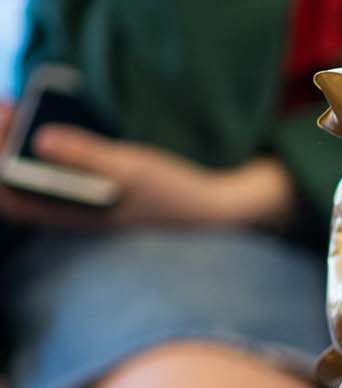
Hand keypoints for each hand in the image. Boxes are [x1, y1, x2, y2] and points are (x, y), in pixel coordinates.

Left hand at [0, 117, 295, 231]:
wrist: (211, 212)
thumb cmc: (173, 194)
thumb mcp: (132, 169)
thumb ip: (85, 154)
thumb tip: (40, 137)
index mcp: (69, 214)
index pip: (7, 191)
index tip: (7, 117)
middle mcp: (65, 212)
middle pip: (11, 181)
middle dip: (6, 143)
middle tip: (10, 107)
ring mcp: (76, 202)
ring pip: (27, 175)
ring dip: (19, 144)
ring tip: (20, 110)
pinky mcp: (89, 191)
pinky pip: (47, 171)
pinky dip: (39, 147)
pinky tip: (46, 125)